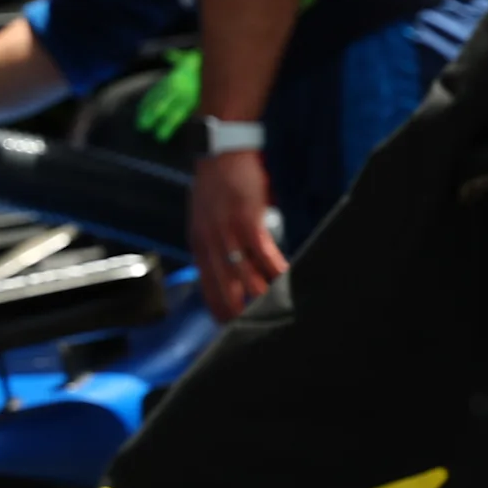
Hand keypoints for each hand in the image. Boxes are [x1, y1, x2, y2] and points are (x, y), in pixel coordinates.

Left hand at [188, 149, 286, 320]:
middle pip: (224, 289)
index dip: (219, 311)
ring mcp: (226, 233)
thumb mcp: (208, 220)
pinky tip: (289, 283)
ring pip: (245, 276)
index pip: (207, 288)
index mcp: (198, 245)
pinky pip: (263, 255)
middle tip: (257, 334)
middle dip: (240, 314)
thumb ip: (217, 246)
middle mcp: (208, 243)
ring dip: (263, 298)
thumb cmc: (219, 187)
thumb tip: (234, 271)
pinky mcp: (246, 220)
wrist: (221, 152)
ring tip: (280, 315)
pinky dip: (277, 272)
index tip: (230, 332)